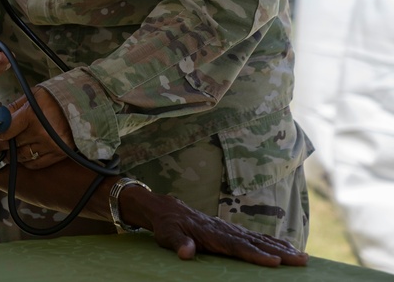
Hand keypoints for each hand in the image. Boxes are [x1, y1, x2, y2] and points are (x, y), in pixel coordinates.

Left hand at [0, 87, 73, 169]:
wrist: (83, 105)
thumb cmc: (57, 97)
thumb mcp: (33, 95)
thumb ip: (14, 108)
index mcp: (31, 116)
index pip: (6, 132)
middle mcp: (40, 133)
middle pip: (13, 145)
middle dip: (1, 146)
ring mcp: (50, 146)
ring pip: (22, 157)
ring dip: (13, 155)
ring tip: (7, 152)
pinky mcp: (58, 154)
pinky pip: (36, 164)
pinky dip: (27, 161)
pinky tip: (23, 155)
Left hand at [127, 188, 308, 267]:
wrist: (168, 209)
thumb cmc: (168, 224)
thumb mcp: (168, 234)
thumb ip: (178, 242)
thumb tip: (186, 252)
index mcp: (213, 234)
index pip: (238, 246)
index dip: (256, 255)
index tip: (275, 262)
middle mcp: (226, 231)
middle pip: (256, 243)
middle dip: (280, 252)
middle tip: (302, 260)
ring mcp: (231, 230)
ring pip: (261, 240)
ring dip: (282, 248)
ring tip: (303, 256)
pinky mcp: (233, 231)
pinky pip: (257, 238)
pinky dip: (273, 243)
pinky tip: (287, 248)